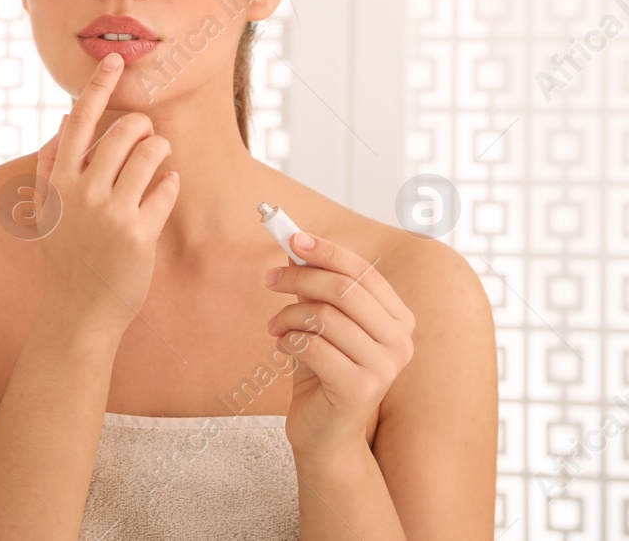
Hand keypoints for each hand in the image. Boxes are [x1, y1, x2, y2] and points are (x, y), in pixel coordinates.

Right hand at [36, 51, 179, 336]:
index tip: (114, 60)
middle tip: (147, 134)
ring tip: (160, 157)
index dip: (97, 87)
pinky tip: (165, 187)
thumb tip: (60, 125)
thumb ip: (49, 167)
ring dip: (161, 149)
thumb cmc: (65, 257)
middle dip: (143, 126)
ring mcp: (110, 213)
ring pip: (151, 154)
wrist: (77, 311)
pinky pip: (165, 189)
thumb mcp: (47, 211)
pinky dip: (169, 183)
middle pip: (124, 131)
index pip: (77, 121)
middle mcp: (81, 192)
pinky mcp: (138, 234)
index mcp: (57, 182)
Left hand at [264, 233, 415, 459]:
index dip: (327, 252)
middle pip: (343, 290)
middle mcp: (400, 341)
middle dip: (299, 278)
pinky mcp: (360, 388)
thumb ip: (315, 285)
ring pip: (323, 317)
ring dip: (288, 316)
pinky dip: (287, 341)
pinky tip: (283, 348)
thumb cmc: (324, 370)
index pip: (363, 272)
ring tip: (276, 327)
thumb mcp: (320, 322)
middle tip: (268, 279)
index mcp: (398, 318)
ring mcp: (384, 367)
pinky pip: (312, 347)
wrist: (325, 431)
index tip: (292, 237)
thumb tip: (295, 244)